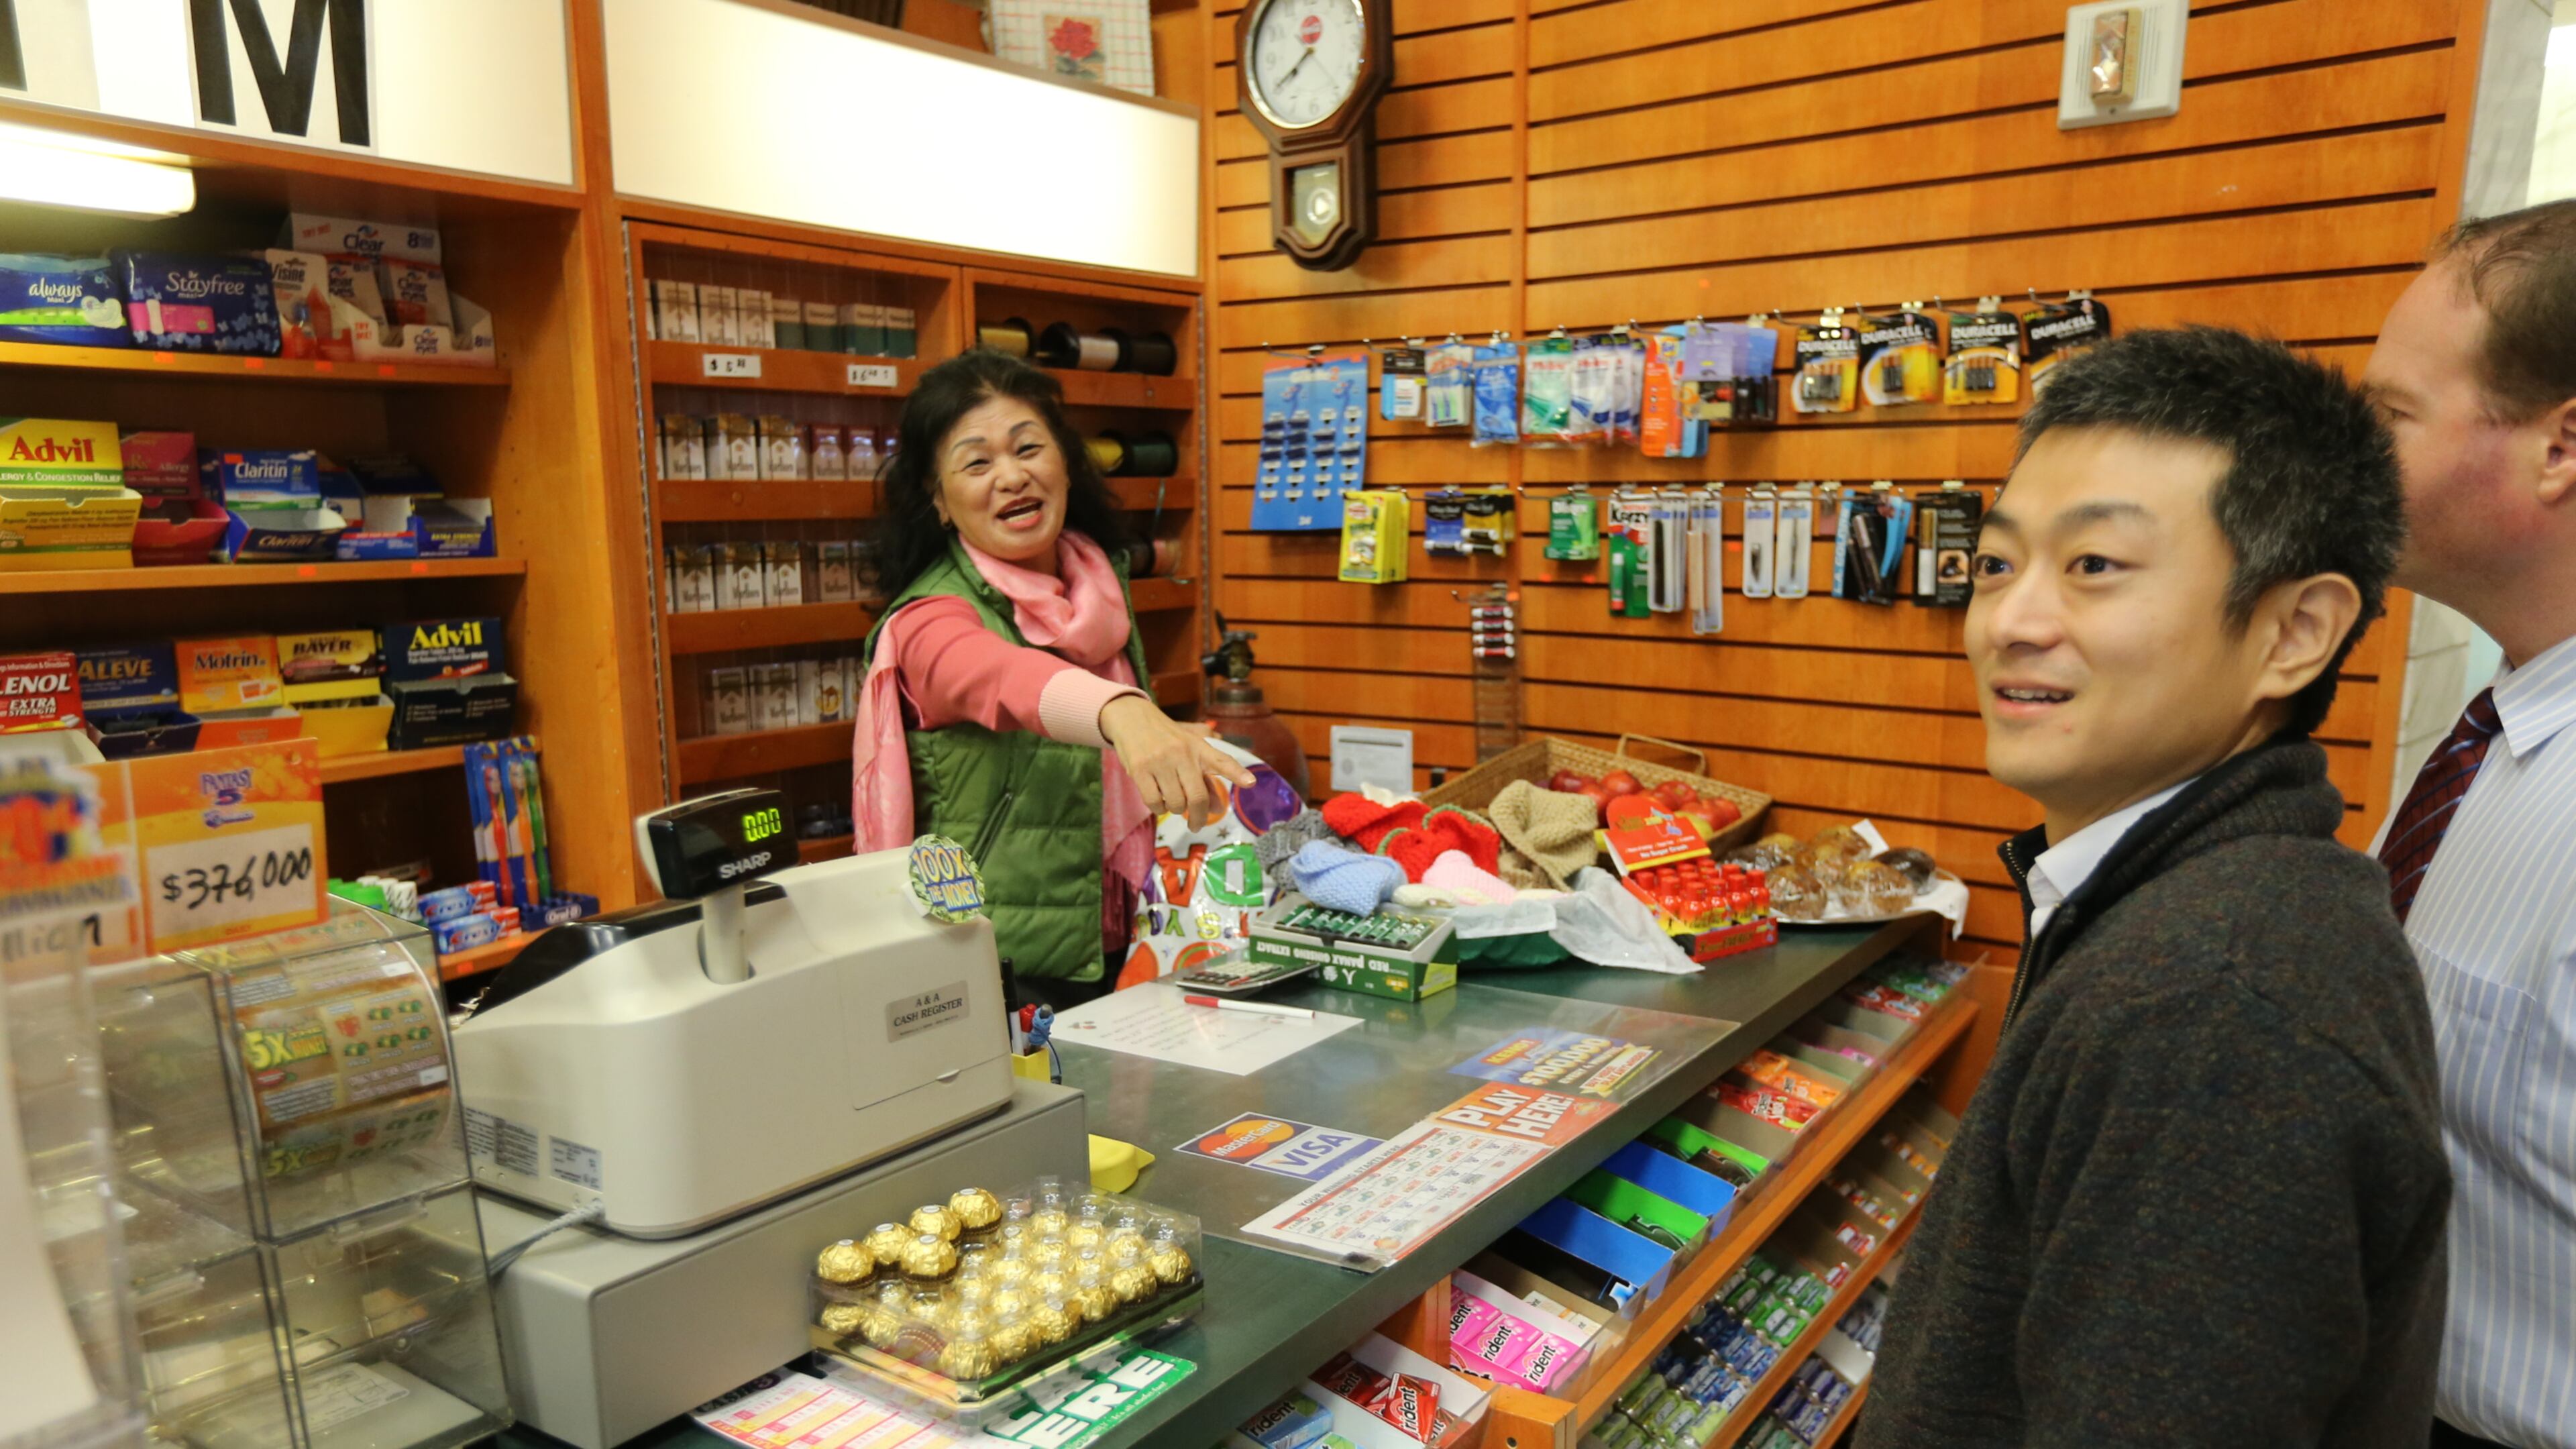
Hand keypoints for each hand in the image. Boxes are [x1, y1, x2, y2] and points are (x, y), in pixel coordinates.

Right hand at [1101, 695, 1257, 828]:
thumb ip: (1205, 776)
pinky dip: (1159, 808)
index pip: (1221, 761)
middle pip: (1197, 796)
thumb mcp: (1189, 748)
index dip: (1237, 773)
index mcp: (1199, 747)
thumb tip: (1216, 808)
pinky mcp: (1140, 771)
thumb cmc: (1166, 738)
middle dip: (1199, 817)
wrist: (1132, 718)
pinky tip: (1159, 800)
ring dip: (1176, 809)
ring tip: (1172, 800)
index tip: (1251, 783)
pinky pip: (1155, 803)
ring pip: (1175, 803)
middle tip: (1197, 825)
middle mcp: (1182, 754)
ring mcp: (1160, 762)